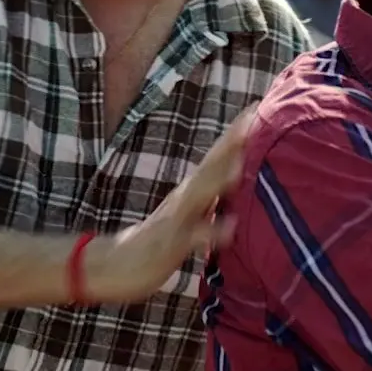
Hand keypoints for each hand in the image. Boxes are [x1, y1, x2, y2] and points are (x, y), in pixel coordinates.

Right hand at [84, 103, 257, 303]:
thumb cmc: (160, 240)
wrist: (115, 263)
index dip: (234, 134)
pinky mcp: (169, 245)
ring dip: (220, 180)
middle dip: (230, 143)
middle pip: (209, 165)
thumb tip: (235, 178)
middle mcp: (184, 198)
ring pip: (199, 196)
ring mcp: (176, 219)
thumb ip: (209, 197)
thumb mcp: (188, 214)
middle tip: (252, 117)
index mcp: (191, 191)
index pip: (215, 157)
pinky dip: (211, 231)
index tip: (256, 107)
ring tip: (242, 164)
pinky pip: (192, 238)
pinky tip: (231, 228)